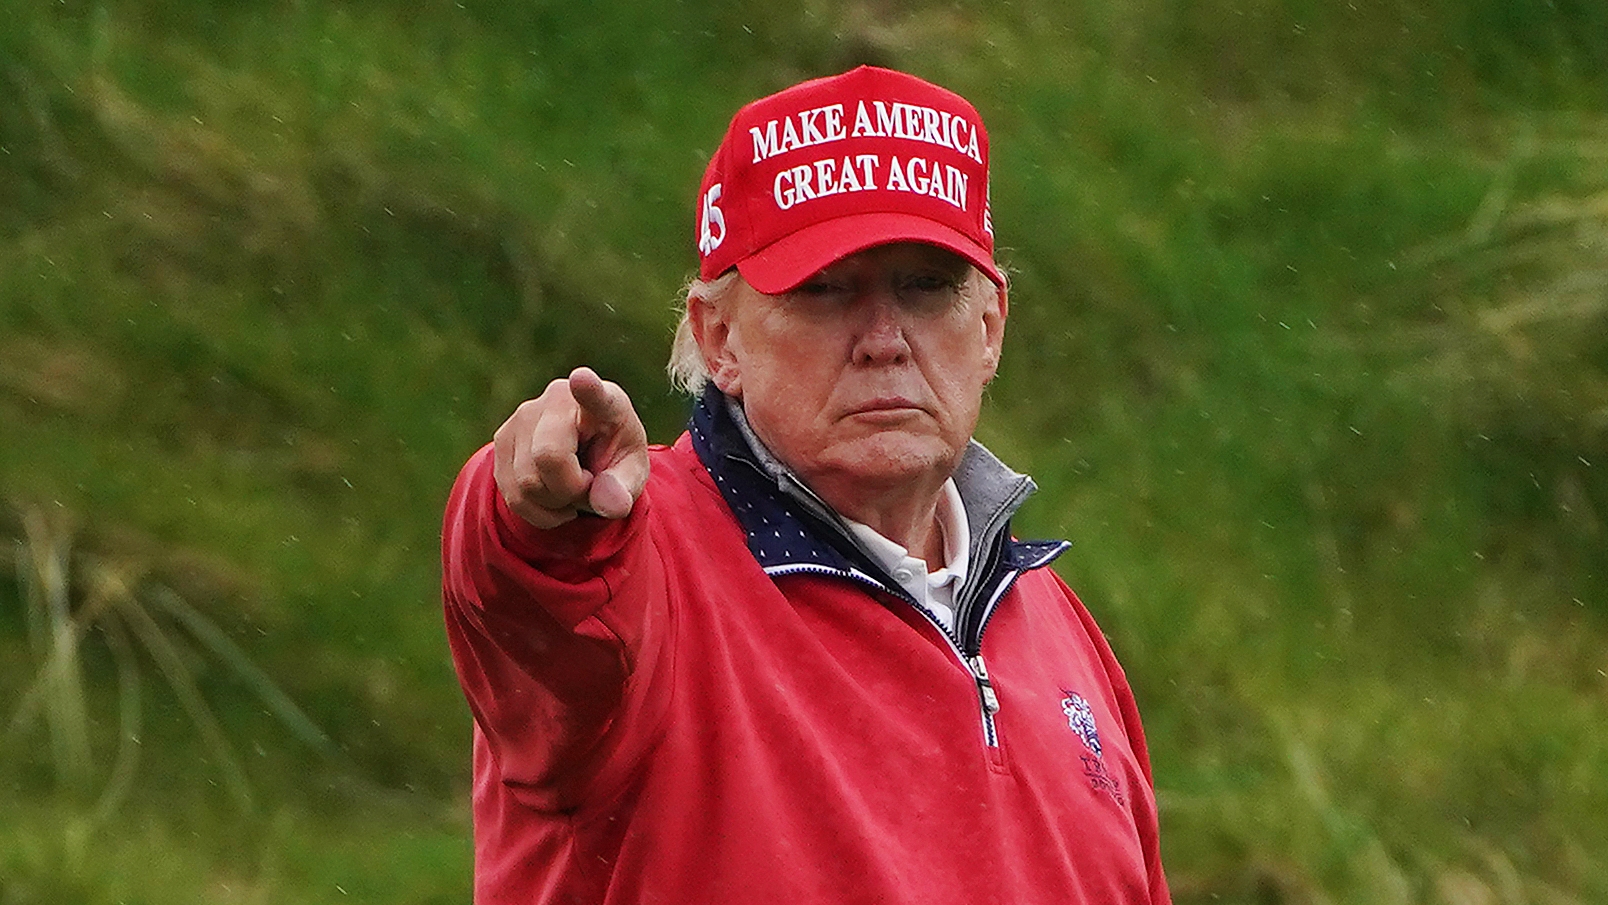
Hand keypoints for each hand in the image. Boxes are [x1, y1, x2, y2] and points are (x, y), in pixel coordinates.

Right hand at [492, 367, 649, 528]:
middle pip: (549, 457)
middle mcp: (558, 399)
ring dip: (553, 503)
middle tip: (587, 484)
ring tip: (570, 488)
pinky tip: (552, 497)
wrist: (584, 459)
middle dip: (570, 490)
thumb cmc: (613, 461)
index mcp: (605, 402)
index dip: (587, 387)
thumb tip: (609, 504)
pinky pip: (512, 494)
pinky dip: (536, 510)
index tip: (582, 378)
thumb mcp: (631, 475)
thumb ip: (624, 489)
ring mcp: (524, 415)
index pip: (593, 394)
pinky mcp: (502, 438)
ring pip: (526, 482)